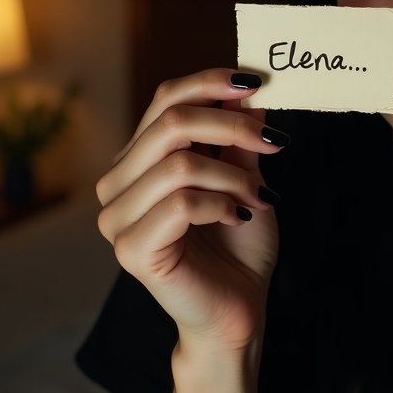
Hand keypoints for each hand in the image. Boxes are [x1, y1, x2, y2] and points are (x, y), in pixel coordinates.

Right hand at [96, 69, 283, 353]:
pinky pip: (182, 204)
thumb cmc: (239, 244)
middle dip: (232, 125)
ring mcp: (117, 218)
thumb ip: (238, 138)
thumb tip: (247, 90)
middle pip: (170, 123)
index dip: (210, 83)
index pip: (165, 99)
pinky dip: (222, 204)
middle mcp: (118, 183)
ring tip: (258, 197)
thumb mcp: (245, 178)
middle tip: (275, 141)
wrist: (239, 308)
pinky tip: (239, 217)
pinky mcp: (131, 249)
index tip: (256, 83)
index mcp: (140, 159)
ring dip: (234, 176)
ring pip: (179, 164)